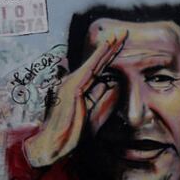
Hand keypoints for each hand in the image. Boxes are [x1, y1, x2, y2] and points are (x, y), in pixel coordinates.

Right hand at [25, 30, 127, 166]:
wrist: (55, 146)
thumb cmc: (73, 133)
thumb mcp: (95, 116)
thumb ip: (103, 101)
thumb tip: (113, 84)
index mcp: (80, 89)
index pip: (98, 70)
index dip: (110, 57)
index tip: (121, 46)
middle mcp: (75, 83)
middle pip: (97, 62)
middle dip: (111, 47)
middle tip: (124, 33)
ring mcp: (72, 84)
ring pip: (94, 63)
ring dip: (106, 48)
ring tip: (118, 35)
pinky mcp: (72, 89)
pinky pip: (89, 70)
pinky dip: (98, 57)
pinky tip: (107, 48)